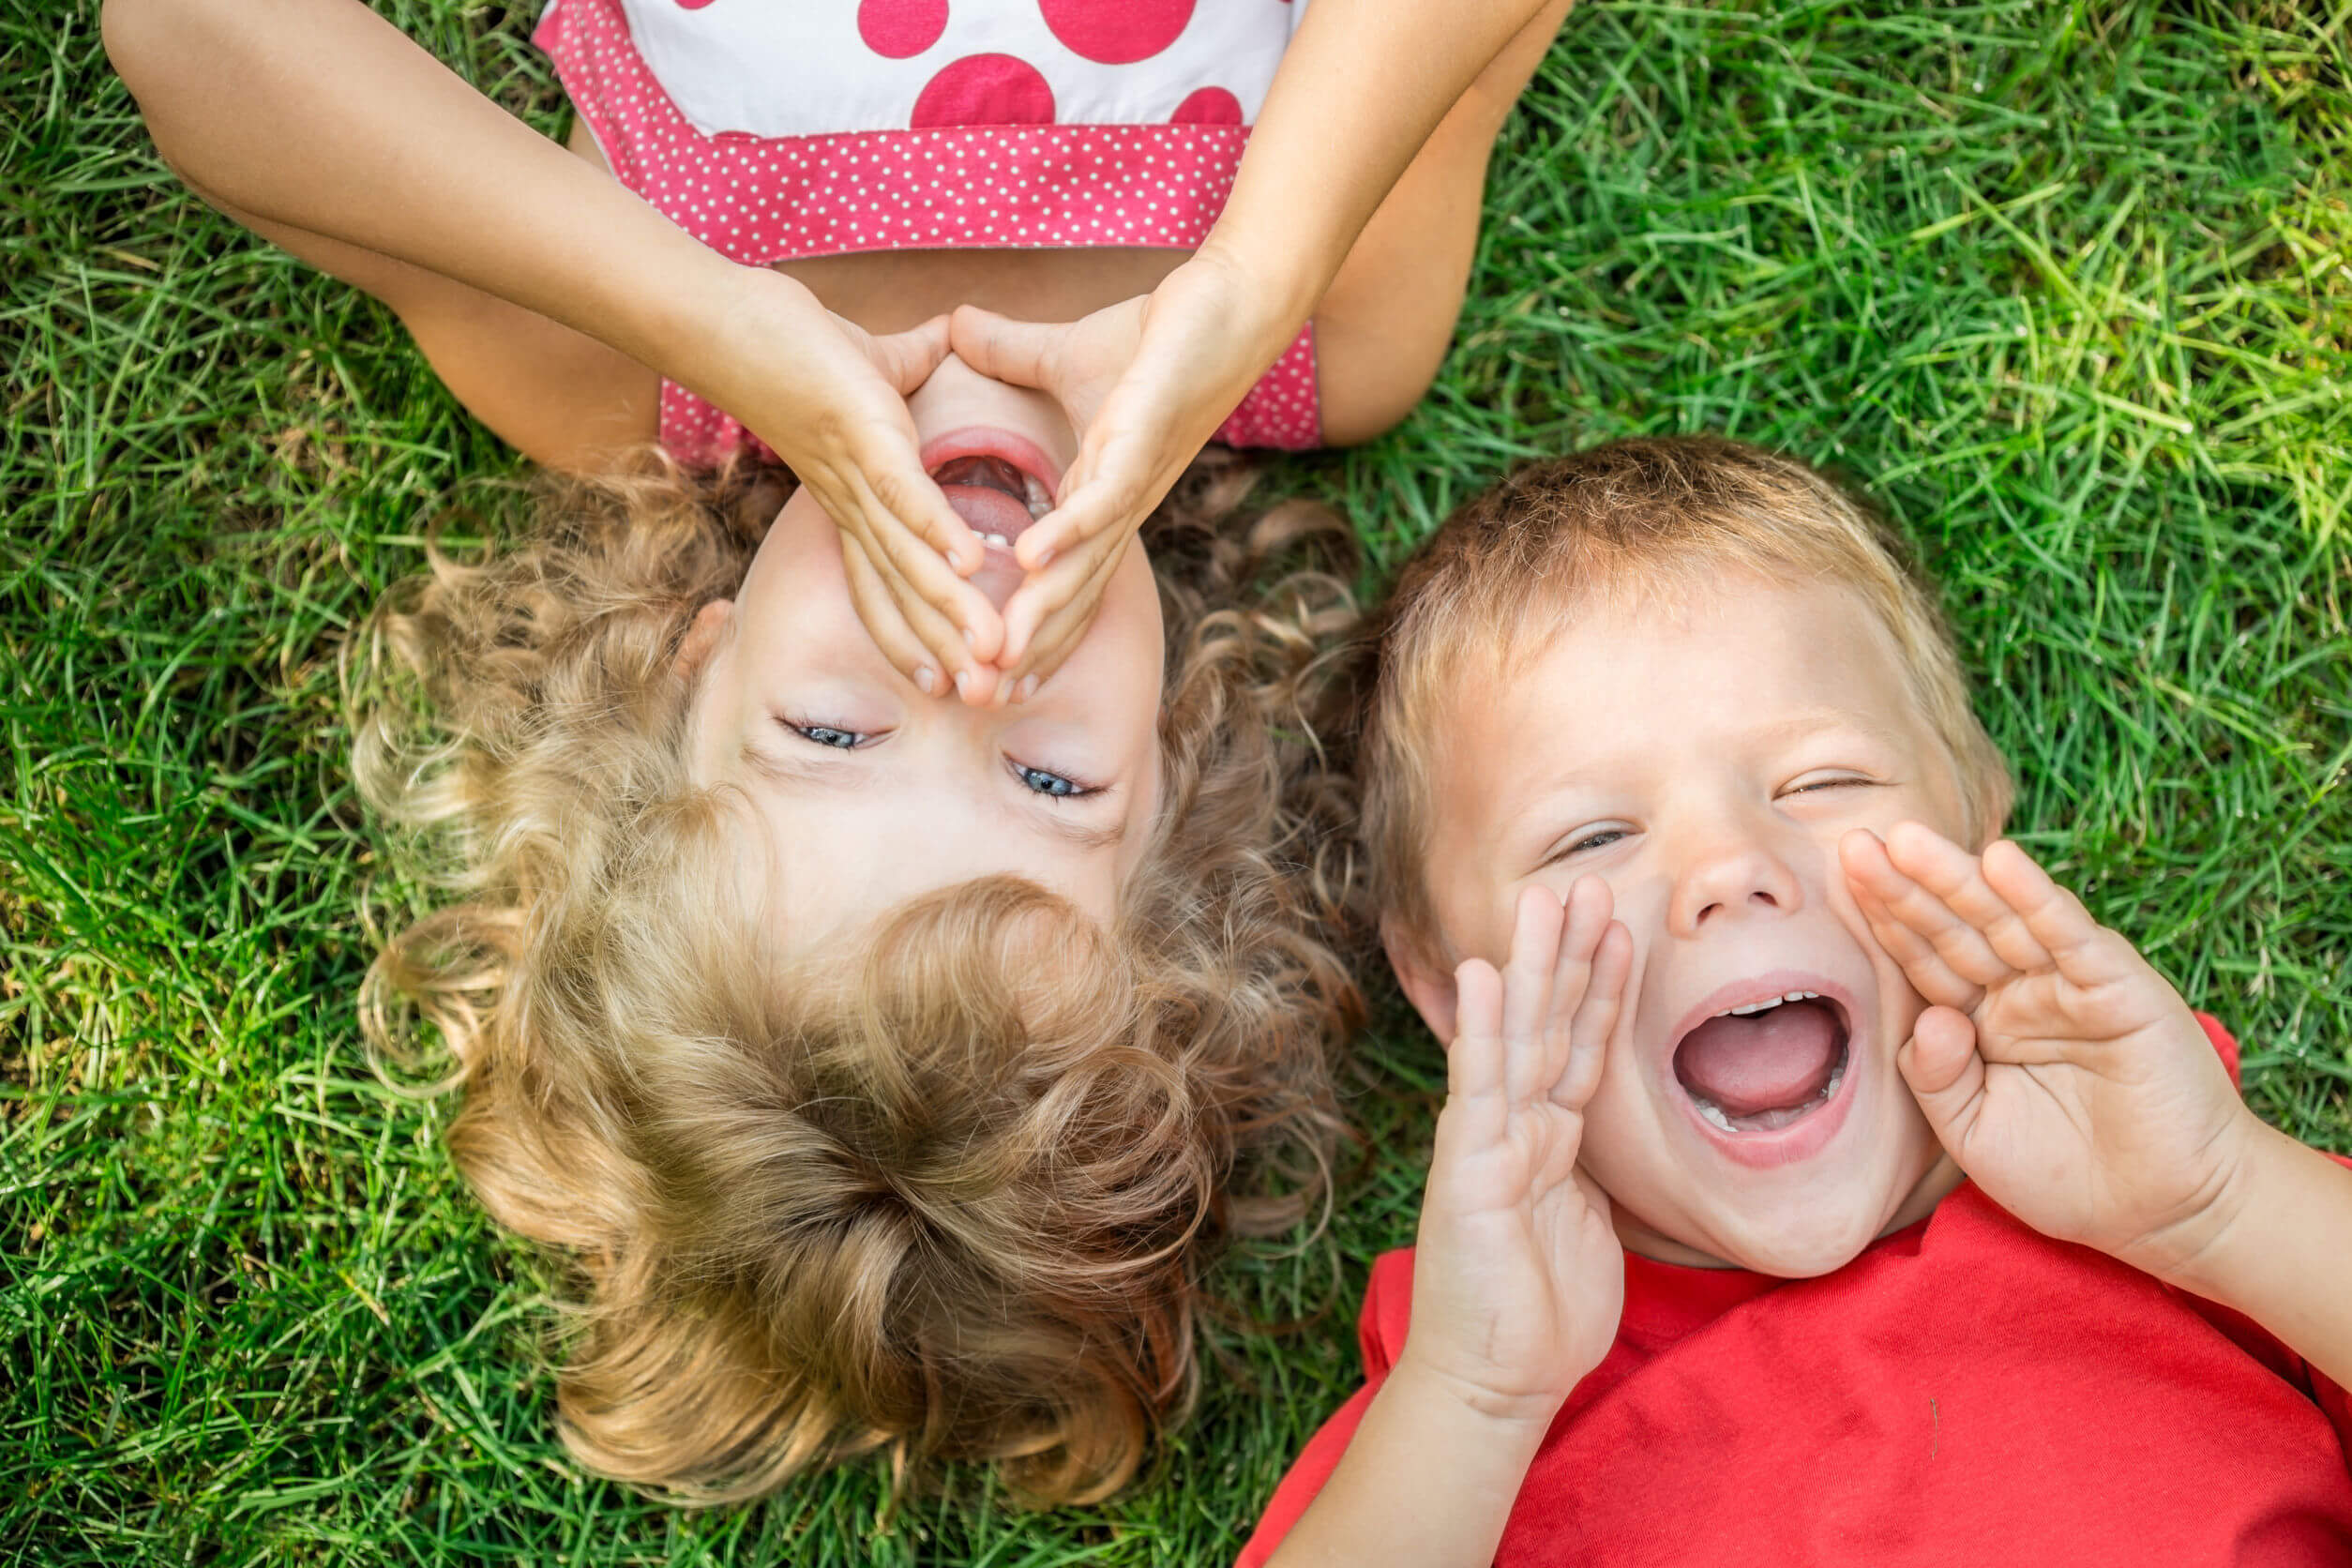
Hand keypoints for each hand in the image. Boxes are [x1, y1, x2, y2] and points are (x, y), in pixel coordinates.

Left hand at [711, 276, 1004, 702]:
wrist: (731, 324)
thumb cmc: (794, 347)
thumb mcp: (875, 365)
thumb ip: (916, 360)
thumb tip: (955, 333)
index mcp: (856, 504)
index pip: (888, 586)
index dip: (918, 635)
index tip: (953, 677)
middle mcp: (854, 509)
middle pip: (902, 595)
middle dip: (946, 648)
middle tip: (987, 695)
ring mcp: (856, 481)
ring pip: (910, 561)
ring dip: (951, 608)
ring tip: (991, 646)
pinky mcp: (863, 443)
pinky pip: (906, 498)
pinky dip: (937, 532)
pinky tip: (973, 562)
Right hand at [950, 247, 1296, 693]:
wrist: (1228, 303)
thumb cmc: (1158, 337)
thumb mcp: (1066, 356)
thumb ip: (1011, 354)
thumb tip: (956, 327)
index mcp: (1098, 497)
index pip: (1059, 578)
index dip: (1025, 627)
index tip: (982, 672)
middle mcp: (1119, 505)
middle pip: (1071, 593)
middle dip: (1028, 647)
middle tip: (982, 698)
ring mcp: (1135, 478)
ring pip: (1085, 562)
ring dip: (1044, 610)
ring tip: (1001, 652)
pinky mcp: (1145, 441)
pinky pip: (1105, 498)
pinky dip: (1070, 530)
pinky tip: (1032, 558)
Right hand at [1402, 879, 1632, 1425]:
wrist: (1496, 1379)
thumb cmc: (1541, 1316)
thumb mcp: (1592, 1228)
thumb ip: (1596, 1175)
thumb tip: (1613, 1145)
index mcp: (1549, 1139)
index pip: (1581, 1045)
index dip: (1603, 985)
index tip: (1623, 926)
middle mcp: (1515, 1126)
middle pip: (1549, 1022)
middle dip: (1569, 951)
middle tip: (1588, 880)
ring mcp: (1488, 1140)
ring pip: (1518, 1035)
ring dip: (1535, 964)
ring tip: (1548, 899)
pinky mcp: (1468, 1165)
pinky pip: (1480, 1085)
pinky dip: (1481, 1028)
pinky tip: (1484, 976)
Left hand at [1840, 822, 2260, 1280]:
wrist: (2166, 1211)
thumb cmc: (2067, 1177)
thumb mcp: (1974, 1133)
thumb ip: (1936, 1079)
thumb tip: (1930, 1017)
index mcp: (1979, 1020)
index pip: (1923, 959)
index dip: (1885, 920)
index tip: (1837, 878)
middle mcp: (2019, 992)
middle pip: (1953, 928)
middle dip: (1906, 886)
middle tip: (1854, 842)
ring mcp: (2068, 986)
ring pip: (2003, 921)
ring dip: (1957, 877)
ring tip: (1907, 839)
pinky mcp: (2120, 989)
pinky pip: (2070, 938)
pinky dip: (2038, 898)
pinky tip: (2002, 861)